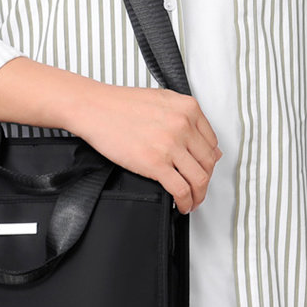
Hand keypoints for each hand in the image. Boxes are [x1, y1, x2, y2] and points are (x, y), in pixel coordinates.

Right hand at [68, 84, 221, 213]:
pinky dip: (185, 202)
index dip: (209, 162)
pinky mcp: (156, 163)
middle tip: (198, 189)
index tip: (203, 170)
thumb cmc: (120, 105)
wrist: (95, 109)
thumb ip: (185, 118)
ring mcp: (171, 145)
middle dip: (205, 181)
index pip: (212, 143)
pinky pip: (181, 190)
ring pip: (199, 179)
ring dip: (198, 195)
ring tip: (192, 201)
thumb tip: (202, 143)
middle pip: (208, 163)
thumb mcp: (162, 101)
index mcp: (188, 108)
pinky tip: (181, 205)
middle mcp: (184, 125)